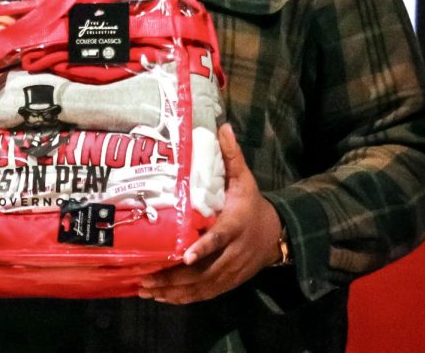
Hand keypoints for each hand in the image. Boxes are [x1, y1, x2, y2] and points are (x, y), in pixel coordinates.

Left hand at [138, 124, 281, 303]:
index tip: (185, 254)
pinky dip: (184, 298)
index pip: (219, 238)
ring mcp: (231, 270)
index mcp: (236, 225)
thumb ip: (232, 156)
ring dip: (174, 291)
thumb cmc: (253, 204)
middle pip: (205, 270)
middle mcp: (234, 252)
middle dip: (175, 276)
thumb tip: (223, 126)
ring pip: (202, 286)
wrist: (278, 235)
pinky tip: (161, 298)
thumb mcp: (246, 179)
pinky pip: (205, 294)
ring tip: (146, 290)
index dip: (204, 247)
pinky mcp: (228, 282)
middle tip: (147, 278)